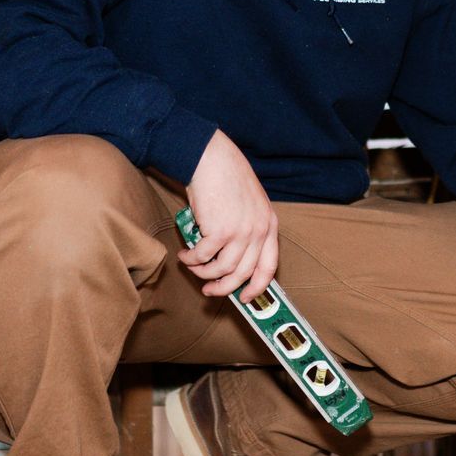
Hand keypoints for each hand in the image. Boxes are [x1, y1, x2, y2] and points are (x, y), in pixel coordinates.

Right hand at [182, 131, 278, 303]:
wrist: (211, 158)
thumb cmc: (227, 177)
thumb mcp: (250, 204)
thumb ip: (248, 229)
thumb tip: (232, 260)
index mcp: (270, 224)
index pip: (269, 266)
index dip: (257, 287)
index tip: (245, 298)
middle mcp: (259, 231)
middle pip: (243, 273)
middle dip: (223, 288)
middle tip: (208, 290)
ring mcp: (241, 232)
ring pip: (221, 269)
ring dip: (202, 272)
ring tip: (191, 265)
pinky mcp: (219, 231)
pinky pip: (203, 256)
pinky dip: (191, 259)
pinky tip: (185, 253)